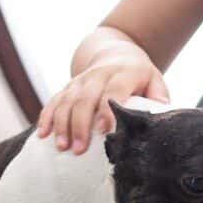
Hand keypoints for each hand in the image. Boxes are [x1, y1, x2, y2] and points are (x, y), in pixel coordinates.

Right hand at [35, 46, 170, 154]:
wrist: (117, 53)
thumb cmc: (140, 75)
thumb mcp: (154, 80)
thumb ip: (158, 97)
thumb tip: (159, 119)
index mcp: (124, 73)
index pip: (113, 91)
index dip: (107, 110)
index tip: (102, 130)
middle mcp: (99, 74)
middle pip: (85, 98)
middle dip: (80, 125)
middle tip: (79, 149)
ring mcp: (81, 80)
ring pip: (67, 100)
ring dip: (62, 124)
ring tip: (61, 147)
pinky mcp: (68, 86)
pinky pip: (54, 100)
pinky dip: (47, 117)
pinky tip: (42, 134)